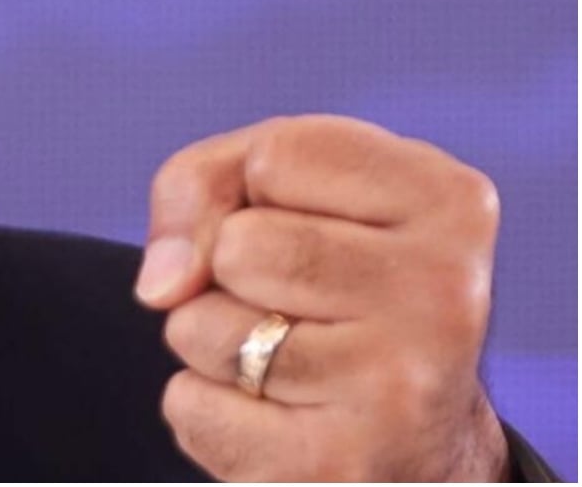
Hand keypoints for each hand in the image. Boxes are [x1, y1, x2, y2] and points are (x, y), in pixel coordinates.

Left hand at [136, 115, 509, 480]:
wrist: (418, 440)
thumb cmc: (333, 281)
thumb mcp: (286, 193)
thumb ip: (202, 185)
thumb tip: (162, 284)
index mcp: (450, 202)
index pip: (276, 156)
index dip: (255, 190)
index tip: (311, 223)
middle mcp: (443, 294)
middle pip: (238, 247)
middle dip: (228, 272)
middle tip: (297, 304)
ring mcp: (399, 387)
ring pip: (201, 328)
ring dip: (210, 342)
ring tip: (287, 358)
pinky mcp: (338, 466)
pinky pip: (191, 408)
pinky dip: (206, 409)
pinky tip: (277, 416)